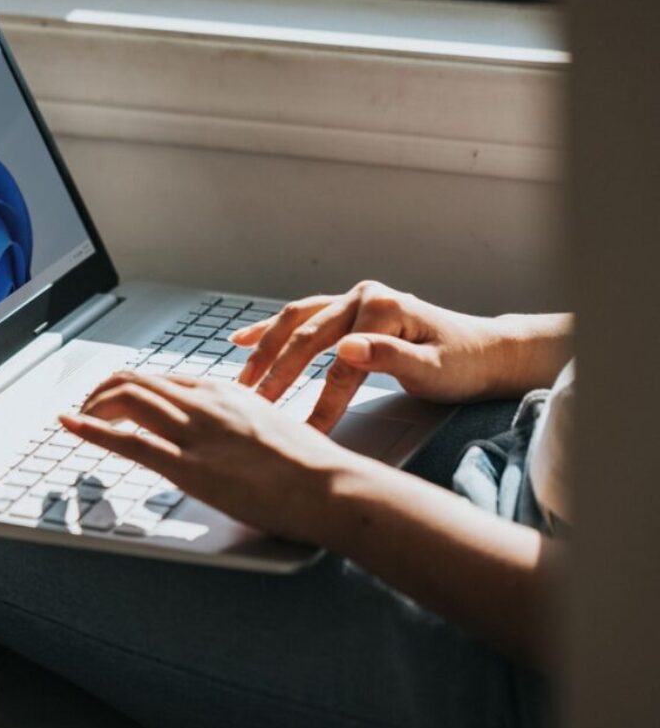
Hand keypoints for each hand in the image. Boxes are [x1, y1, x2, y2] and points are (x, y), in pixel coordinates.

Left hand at [59, 371, 346, 542]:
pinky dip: (91, 430)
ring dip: (92, 407)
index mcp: (223, 391)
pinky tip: (71, 426)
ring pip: (126, 399)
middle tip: (85, 409)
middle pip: (135, 381)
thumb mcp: (268, 424)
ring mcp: (195, 433)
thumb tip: (222, 432)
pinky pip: (129, 441)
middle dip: (100, 393)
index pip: (161, 379)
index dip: (128, 388)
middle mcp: (204, 403)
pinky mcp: (190, 467)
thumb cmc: (309, 465)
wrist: (330, 485)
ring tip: (77, 419)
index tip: (112, 400)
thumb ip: (237, 421)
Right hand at [230, 280, 540, 432]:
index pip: (340, 362)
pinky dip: (271, 329)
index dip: (320, 400)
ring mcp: (353, 299)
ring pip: (296, 322)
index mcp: (383, 309)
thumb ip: (390, 357)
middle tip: (255, 406)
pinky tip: (242, 340)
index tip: (302, 431)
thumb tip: (346, 349)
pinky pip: (301, 317)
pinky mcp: (347, 310)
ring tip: (243, 380)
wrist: (485, 351)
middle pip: (308, 337)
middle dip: (278, 373)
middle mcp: (363, 296)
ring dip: (265, 350)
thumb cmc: (463, 364)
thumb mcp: (435, 369)